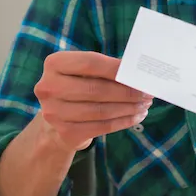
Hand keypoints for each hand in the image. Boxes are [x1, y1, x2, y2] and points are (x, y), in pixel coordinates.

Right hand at [33, 51, 151, 153]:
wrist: (59, 114)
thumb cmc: (79, 84)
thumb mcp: (86, 71)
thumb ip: (107, 69)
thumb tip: (138, 73)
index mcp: (54, 64)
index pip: (90, 63)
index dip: (116, 69)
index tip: (138, 73)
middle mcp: (48, 87)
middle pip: (96, 89)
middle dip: (127, 91)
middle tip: (146, 92)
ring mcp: (54, 112)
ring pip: (101, 111)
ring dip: (128, 108)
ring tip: (144, 104)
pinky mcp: (65, 132)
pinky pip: (101, 127)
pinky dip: (123, 122)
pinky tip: (135, 116)